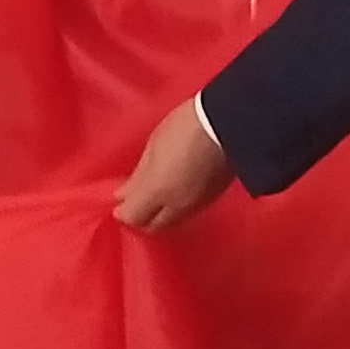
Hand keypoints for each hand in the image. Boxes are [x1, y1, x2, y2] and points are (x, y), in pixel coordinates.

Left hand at [115, 99, 234, 232]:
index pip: (133, 217)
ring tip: (155, 195)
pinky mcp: (213, 198)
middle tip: (134, 201)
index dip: (123, 212)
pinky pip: (188, 212)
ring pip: (172, 221)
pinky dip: (176, 207)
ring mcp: (198, 204)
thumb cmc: (185, 127)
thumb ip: (138, 177)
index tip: (120, 200)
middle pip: (153, 226)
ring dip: (160, 214)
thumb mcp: (154, 147)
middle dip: (141, 217)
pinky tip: (175, 192)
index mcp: (157, 191)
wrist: (229, 122)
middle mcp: (177, 206)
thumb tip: (122, 196)